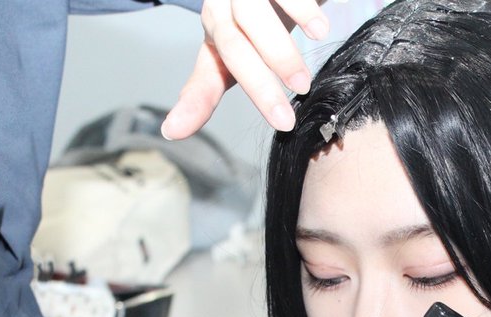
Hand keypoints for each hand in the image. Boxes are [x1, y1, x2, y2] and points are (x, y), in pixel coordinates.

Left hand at [162, 0, 329, 138]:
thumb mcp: (233, 48)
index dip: (197, 103)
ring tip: (302, 83)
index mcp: (216, 26)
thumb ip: (205, 88)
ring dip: (279, 53)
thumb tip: (171, 130)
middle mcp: (225, 4)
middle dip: (258, 86)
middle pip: (233, 46)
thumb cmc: (261, 14)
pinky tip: (319, 31)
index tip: (176, 131)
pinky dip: (303, 11)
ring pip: (253, 14)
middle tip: (285, 119)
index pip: (208, 70)